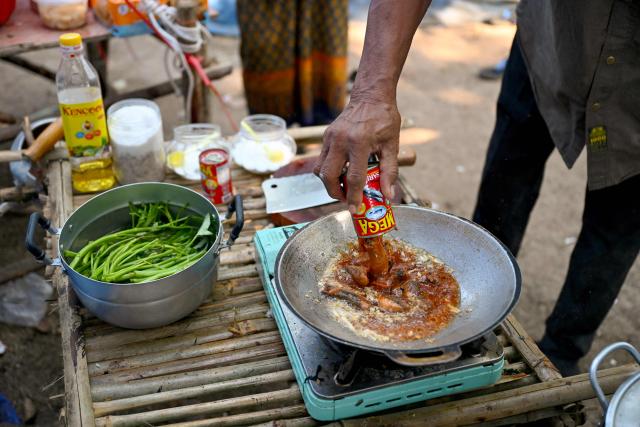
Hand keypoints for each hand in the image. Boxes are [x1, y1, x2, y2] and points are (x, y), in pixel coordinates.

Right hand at [314, 98, 399, 213]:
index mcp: (359, 143)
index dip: (354, 197)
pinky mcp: (326, 137)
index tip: (355, 210)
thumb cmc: (384, 119)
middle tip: (346, 200)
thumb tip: (388, 195)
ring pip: (320, 169)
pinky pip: (321, 160)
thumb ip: (390, 171)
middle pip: (328, 176)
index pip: (353, 177)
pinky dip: (329, 171)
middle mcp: (340, 140)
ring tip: (343, 188)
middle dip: (335, 193)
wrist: (370, 96)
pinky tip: (341, 173)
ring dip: (329, 183)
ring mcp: (330, 138)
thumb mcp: (392, 145)